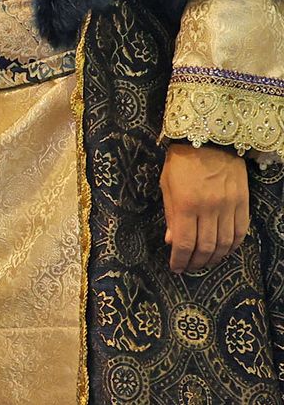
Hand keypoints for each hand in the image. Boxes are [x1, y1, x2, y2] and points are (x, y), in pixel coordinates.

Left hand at [162, 142, 249, 273]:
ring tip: (204, 262)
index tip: (176, 268)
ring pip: (225, 244)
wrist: (209, 140)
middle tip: (189, 267)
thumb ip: (171, 215)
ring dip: (214, 258)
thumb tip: (172, 242)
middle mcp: (209, 208)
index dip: (180, 260)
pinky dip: (232, 246)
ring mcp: (229, 206)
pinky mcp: (243, 203)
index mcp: (186, 204)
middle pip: (206, 247)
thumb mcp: (167, 186)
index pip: (184, 243)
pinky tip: (224, 251)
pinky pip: (240, 232)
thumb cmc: (181, 162)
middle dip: (196, 262)